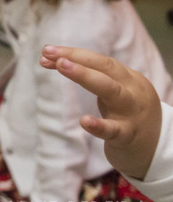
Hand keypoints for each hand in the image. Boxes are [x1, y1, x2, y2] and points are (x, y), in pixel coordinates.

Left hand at [40, 45, 162, 178]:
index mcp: (129, 78)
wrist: (155, 150)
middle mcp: (133, 91)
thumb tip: (49, 61)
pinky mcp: (128, 136)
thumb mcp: (112, 93)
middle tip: (50, 53)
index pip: (100, 61)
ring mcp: (132, 113)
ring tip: (62, 66)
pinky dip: (99, 126)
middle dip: (77, 58)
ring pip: (111, 90)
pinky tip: (84, 121)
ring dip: (85, 76)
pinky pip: (113, 130)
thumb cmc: (126, 115)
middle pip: (106, 68)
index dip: (73, 54)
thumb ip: (87, 78)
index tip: (46, 51)